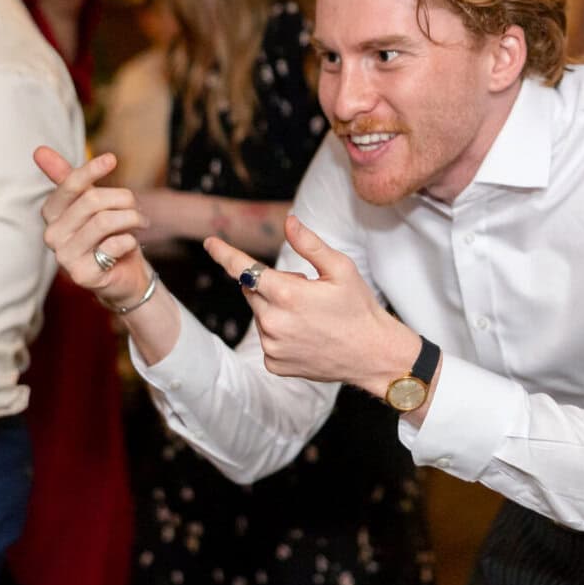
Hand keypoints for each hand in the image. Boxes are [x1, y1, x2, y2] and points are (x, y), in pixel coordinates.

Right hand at [33, 147, 150, 307]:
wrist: (125, 274)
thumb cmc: (108, 234)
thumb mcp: (91, 202)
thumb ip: (68, 178)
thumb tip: (39, 150)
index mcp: (52, 214)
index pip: (69, 185)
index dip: (91, 170)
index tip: (112, 159)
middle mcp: (53, 235)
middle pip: (92, 201)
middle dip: (123, 200)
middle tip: (136, 208)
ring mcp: (65, 257)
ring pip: (104, 221)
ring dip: (131, 219)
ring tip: (140, 223)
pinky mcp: (82, 275)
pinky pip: (114, 245)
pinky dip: (130, 240)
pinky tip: (129, 245)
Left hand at [203, 215, 414, 394]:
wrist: (373, 355)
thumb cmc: (359, 307)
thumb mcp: (341, 268)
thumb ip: (309, 244)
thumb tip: (288, 221)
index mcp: (286, 294)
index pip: (243, 269)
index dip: (225, 253)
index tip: (210, 243)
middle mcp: (272, 322)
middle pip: (252, 290)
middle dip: (270, 284)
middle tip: (305, 290)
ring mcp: (271, 346)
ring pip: (260, 314)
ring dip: (275, 309)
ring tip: (310, 316)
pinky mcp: (274, 363)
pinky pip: (266, 338)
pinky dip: (279, 332)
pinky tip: (306, 335)